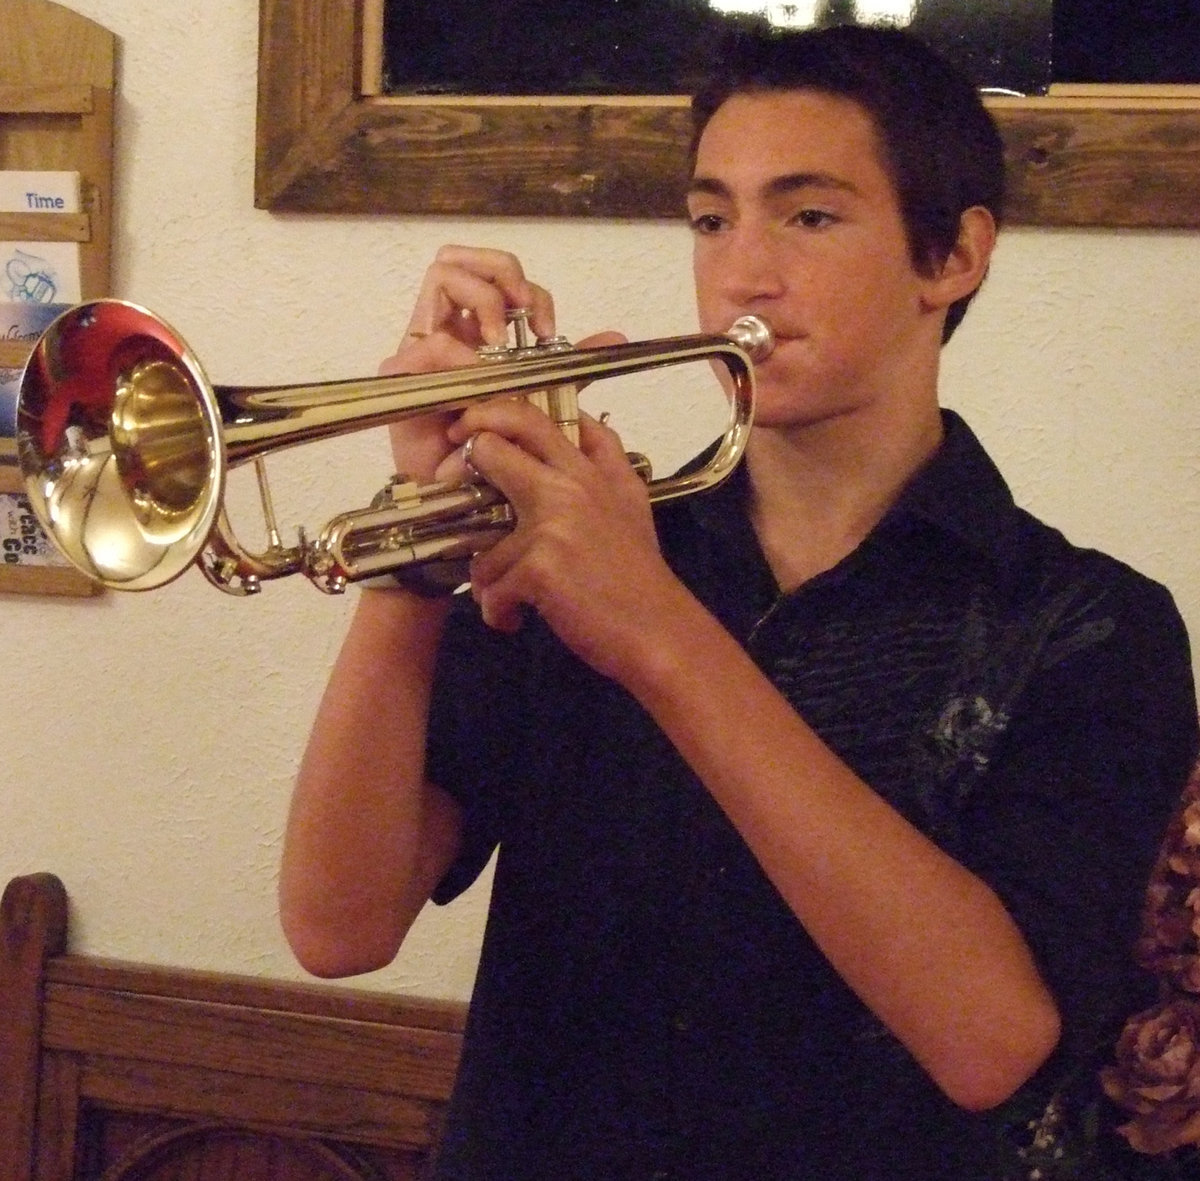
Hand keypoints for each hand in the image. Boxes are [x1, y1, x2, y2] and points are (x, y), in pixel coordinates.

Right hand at [378, 245, 556, 480]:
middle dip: (501, 273)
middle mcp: (450, 331)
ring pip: (443, 276)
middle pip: (463, 258)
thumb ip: (568, 368)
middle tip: (522, 311)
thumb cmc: (493, 454)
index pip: (499, 277)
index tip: (548, 331)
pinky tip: (480, 379)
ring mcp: (424, 348)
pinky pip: (431, 342)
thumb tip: (614, 337)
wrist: (460, 499)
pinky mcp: (403, 374)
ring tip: (499, 339)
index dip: (530, 292)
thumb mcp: (540, 403)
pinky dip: (461, 354)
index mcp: (478, 334)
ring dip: (482, 298)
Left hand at [443, 398, 691, 684]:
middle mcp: (573, 485)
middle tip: (450, 491)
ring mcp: (553, 523)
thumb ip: (605, 461)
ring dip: (488, 579)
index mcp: (594, 469)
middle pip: (492, 448)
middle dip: (462, 471)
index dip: (492, 413)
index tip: (470, 430)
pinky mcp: (539, 565)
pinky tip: (516, 620)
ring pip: (483, 543)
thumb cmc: (640, 578)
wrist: (659, 632)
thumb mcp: (631, 503)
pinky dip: (499, 611)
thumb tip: (580, 425)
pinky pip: (491, 586)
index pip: (535, 416)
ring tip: (510, 598)